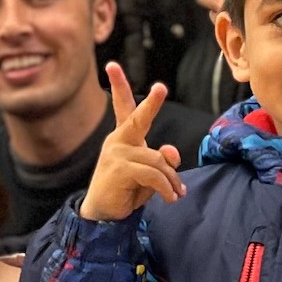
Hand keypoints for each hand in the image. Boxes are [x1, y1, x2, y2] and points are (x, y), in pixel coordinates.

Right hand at [78, 63, 186, 221]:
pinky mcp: (120, 169)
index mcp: (122, 138)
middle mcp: (117, 141)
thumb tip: (171, 153)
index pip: (122, 107)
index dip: (118, 86)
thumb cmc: (126, 191)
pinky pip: (153, 173)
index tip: (112, 66)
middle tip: (160, 88)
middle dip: (151, 103)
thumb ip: (162, 161)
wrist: (104, 215)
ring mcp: (116, 153)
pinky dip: (166, 187)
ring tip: (177, 193)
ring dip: (172, 178)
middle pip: (138, 118)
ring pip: (157, 158)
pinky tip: (171, 198)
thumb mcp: (149, 174)